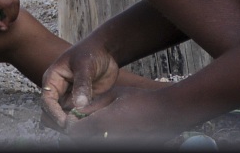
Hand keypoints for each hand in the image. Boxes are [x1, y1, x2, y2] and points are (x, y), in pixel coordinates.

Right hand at [40, 40, 122, 129]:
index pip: (47, 100)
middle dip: (60, 121)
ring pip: (64, 115)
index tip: (65, 122)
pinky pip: (78, 115)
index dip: (54, 113)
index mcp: (53, 79)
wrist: (106, 51)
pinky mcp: (81, 101)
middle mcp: (58, 90)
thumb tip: (79, 105)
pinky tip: (90, 124)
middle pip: (52, 111)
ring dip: (72, 122)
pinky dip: (82, 121)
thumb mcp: (85, 66)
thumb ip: (82, 84)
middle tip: (74, 129)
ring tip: (83, 127)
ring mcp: (69, 96)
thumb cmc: (91, 52)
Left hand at [60, 85, 176, 141]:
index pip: (73, 131)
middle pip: (82, 140)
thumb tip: (77, 110)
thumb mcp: (115, 94)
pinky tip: (115, 127)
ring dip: (92, 134)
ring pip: (95, 142)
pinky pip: (109, 142)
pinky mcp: (126, 145)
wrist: (167, 112)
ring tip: (102, 122)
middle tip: (86, 120)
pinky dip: (106, 137)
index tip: (76, 117)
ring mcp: (117, 143)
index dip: (72, 124)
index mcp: (102, 122)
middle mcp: (107, 137)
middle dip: (81, 131)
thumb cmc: (141, 100)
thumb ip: (94, 104)